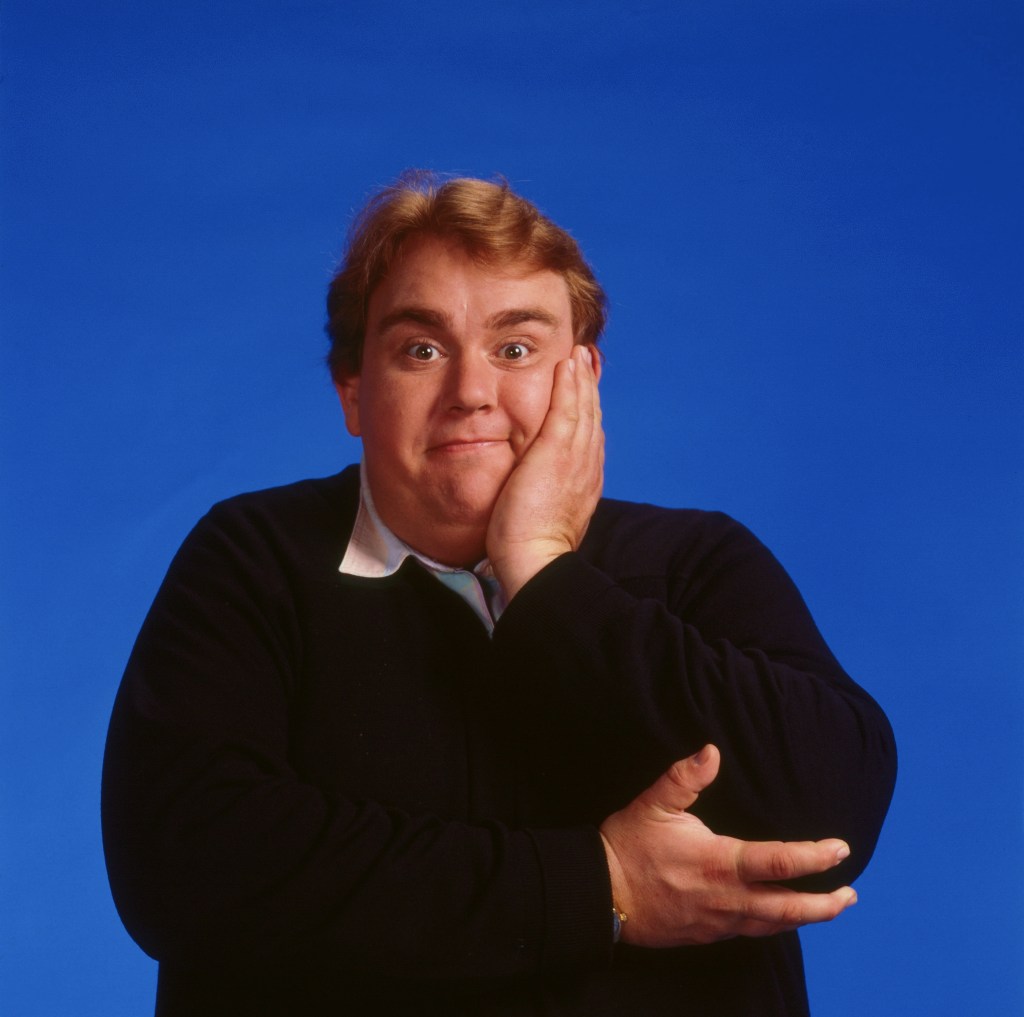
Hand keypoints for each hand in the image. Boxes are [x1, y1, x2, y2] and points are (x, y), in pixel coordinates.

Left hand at [487, 344, 603, 598]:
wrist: (536, 560)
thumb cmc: (532, 548)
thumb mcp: (546, 516)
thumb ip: (548, 496)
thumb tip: (540, 490)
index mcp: (585, 481)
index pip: (589, 437)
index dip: (588, 411)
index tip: (584, 391)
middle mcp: (587, 466)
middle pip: (592, 418)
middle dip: (589, 388)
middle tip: (586, 360)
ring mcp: (576, 458)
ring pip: (584, 409)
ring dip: (582, 378)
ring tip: (578, 354)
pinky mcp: (558, 452)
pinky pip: (568, 409)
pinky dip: (570, 384)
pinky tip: (568, 364)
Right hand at [599, 745, 857, 946]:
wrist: (602, 895)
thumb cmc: (627, 846)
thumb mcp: (653, 804)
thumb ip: (684, 777)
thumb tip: (711, 750)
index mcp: (719, 862)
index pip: (780, 862)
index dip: (815, 858)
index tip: (840, 849)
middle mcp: (726, 897)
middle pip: (788, 907)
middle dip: (824, 904)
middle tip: (850, 895)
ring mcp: (718, 920)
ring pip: (773, 925)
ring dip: (805, 917)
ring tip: (828, 909)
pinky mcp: (707, 933)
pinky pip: (750, 932)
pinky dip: (774, 925)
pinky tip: (779, 917)